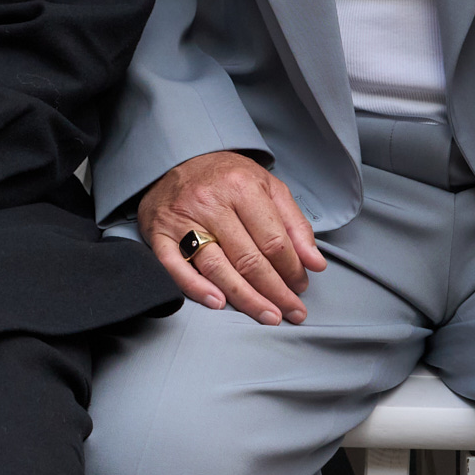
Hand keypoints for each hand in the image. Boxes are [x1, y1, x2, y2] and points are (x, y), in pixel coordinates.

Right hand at [138, 150, 325, 323]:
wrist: (176, 158)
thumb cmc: (226, 177)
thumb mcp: (268, 187)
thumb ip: (294, 224)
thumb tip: (314, 263)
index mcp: (241, 187)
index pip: (274, 241)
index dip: (292, 270)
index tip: (301, 286)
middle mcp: (210, 202)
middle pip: (249, 259)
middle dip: (276, 292)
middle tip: (292, 312)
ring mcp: (182, 219)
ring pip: (218, 268)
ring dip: (246, 299)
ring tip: (268, 315)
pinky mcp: (159, 234)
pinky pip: (176, 268)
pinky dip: (197, 288)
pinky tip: (218, 303)